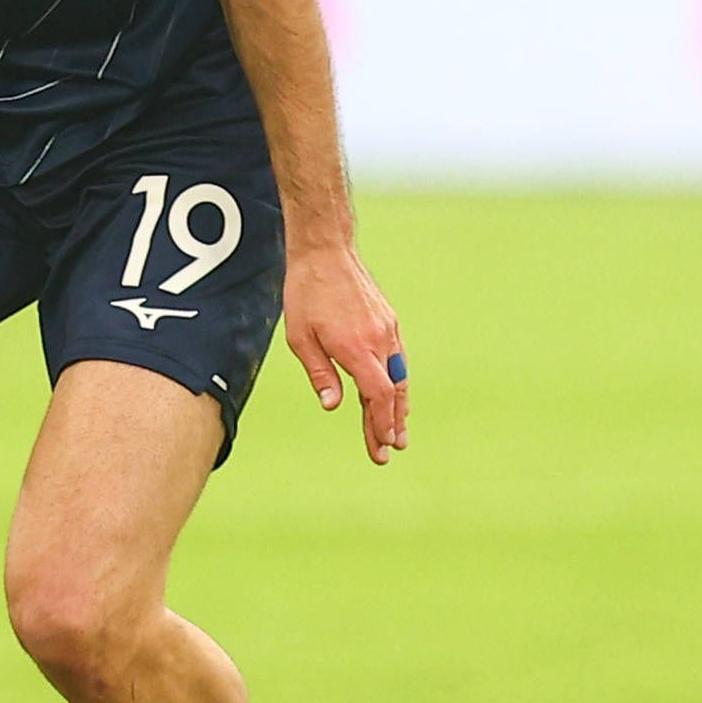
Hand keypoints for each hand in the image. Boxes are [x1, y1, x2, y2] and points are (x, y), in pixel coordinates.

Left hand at [279, 241, 407, 463]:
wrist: (325, 252)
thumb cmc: (306, 294)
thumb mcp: (300, 337)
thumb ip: (319, 373)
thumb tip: (332, 406)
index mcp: (357, 349)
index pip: (378, 397)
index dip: (381, 424)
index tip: (382, 446)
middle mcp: (379, 342)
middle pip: (393, 393)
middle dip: (392, 424)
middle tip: (391, 450)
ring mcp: (387, 330)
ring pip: (400, 377)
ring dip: (399, 407)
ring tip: (399, 432)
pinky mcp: (388, 321)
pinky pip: (398, 359)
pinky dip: (399, 382)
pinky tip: (396, 395)